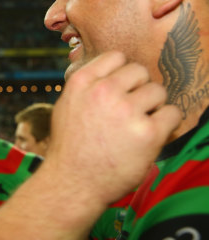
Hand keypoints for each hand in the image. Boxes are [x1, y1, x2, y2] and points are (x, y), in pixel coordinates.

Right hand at [47, 51, 179, 205]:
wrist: (72, 182)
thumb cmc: (70, 147)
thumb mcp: (66, 105)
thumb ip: (88, 86)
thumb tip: (112, 73)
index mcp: (82, 81)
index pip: (116, 57)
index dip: (121, 74)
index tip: (120, 90)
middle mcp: (104, 91)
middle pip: (140, 71)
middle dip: (139, 89)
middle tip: (131, 110)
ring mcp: (127, 111)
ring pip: (158, 91)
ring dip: (153, 106)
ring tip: (139, 124)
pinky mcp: (147, 133)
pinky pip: (172, 114)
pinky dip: (166, 124)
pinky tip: (151, 135)